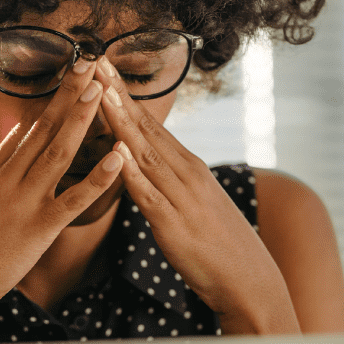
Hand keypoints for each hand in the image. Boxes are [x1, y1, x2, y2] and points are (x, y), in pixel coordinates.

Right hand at [0, 58, 124, 343]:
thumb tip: (16, 134)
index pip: (28, 130)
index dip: (52, 101)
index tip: (72, 75)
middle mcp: (7, 180)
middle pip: (44, 129)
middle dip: (69, 95)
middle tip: (91, 64)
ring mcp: (23, 202)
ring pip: (59, 152)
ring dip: (82, 119)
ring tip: (101, 90)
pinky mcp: (38, 229)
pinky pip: (75, 199)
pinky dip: (99, 177)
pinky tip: (119, 157)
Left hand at [92, 57, 299, 333]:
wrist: (250, 282)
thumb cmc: (219, 246)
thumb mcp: (194, 203)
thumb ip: (169, 181)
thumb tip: (145, 164)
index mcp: (188, 168)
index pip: (150, 124)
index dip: (124, 95)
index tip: (102, 67)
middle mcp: (186, 174)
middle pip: (145, 128)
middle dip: (117, 94)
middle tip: (93, 61)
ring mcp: (181, 198)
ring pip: (144, 153)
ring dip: (120, 122)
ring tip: (100, 93)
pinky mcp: (174, 226)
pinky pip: (149, 196)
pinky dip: (132, 174)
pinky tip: (116, 154)